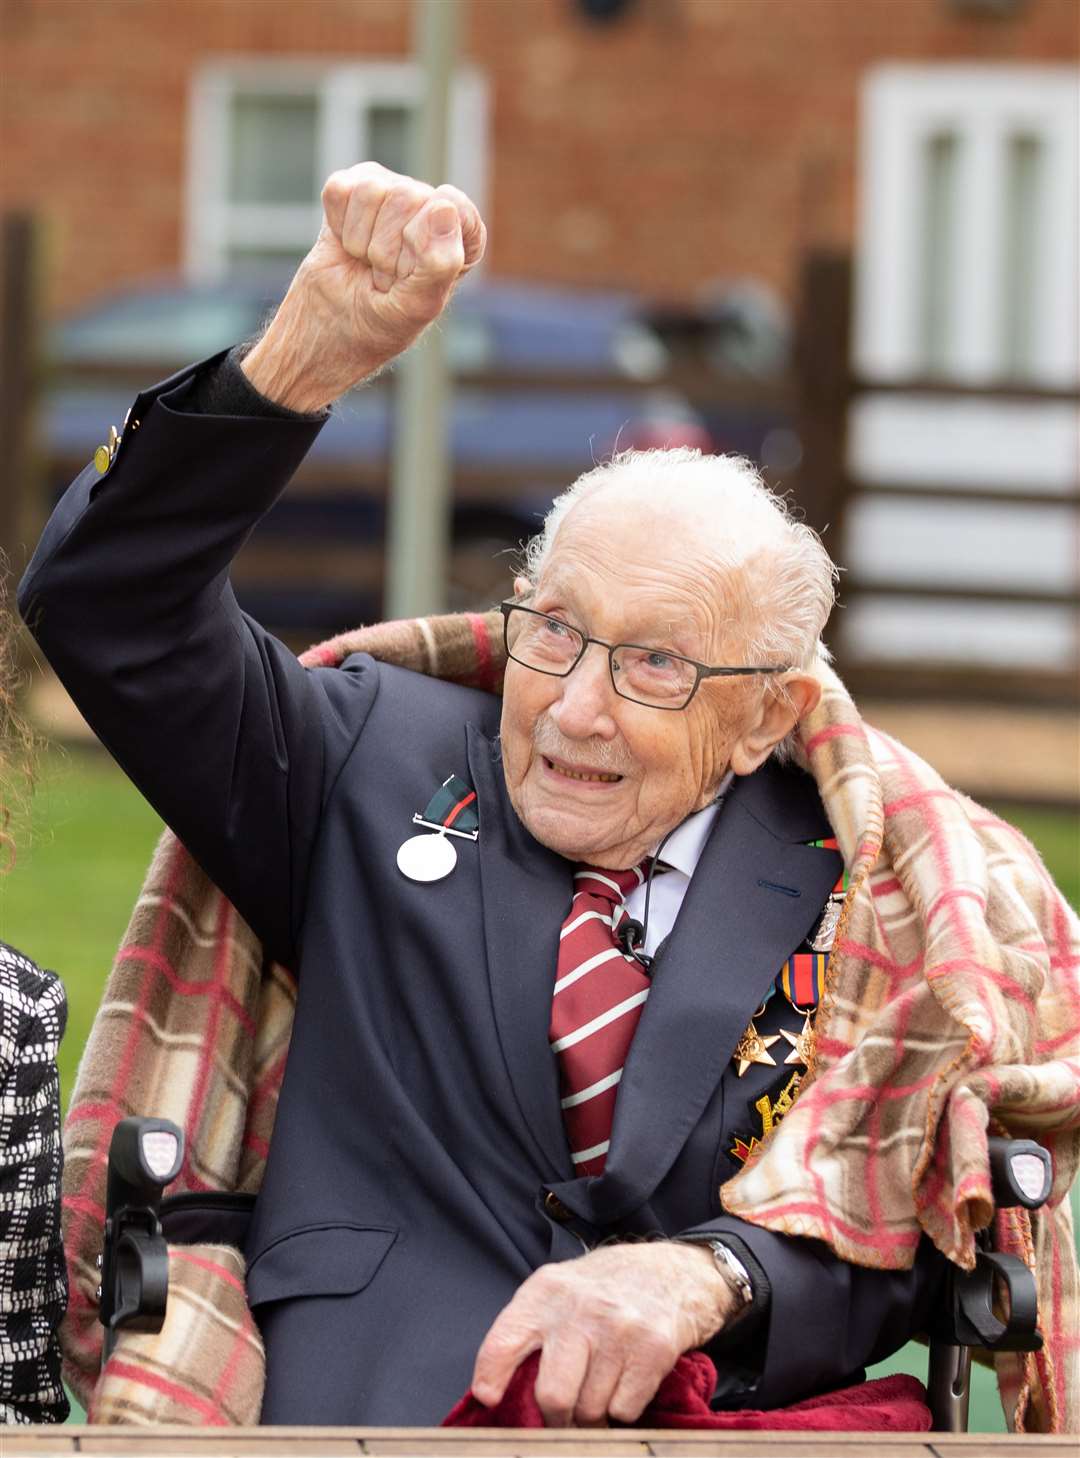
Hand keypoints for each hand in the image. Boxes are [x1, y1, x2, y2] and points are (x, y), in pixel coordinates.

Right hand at [242, 161, 485, 411]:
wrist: (331, 329)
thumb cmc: (382, 321)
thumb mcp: (419, 305)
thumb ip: (440, 263)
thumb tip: (443, 207)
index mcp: (462, 234)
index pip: (452, 209)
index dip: (424, 246)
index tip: (410, 277)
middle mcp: (430, 205)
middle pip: (406, 197)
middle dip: (386, 250)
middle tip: (383, 276)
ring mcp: (391, 191)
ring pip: (372, 192)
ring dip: (361, 241)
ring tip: (366, 263)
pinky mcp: (352, 186)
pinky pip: (340, 191)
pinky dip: (337, 226)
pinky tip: (347, 244)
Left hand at [471, 1242, 737, 1426]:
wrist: (672, 1271)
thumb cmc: (605, 1289)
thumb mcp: (560, 1291)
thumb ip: (531, 1329)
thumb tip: (497, 1390)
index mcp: (546, 1291)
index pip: (504, 1341)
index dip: (490, 1377)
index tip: (489, 1399)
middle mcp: (579, 1308)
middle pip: (552, 1395)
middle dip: (555, 1419)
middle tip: (561, 1419)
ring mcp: (618, 1328)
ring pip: (590, 1410)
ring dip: (592, 1416)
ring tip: (599, 1393)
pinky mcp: (652, 1348)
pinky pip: (624, 1410)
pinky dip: (623, 1410)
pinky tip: (626, 1382)